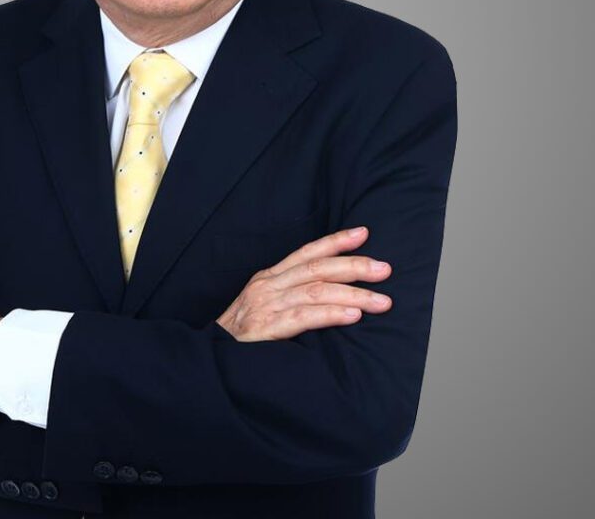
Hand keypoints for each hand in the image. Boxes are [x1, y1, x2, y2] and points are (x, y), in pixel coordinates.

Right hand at [215, 226, 392, 340]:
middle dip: (354, 266)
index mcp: (268, 277)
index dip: (335, 241)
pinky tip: (353, 315)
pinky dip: (332, 314)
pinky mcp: (267, 328)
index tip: (363, 233)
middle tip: (385, 269)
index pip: (306, 253)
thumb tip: (330, 296)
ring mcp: (267, 305)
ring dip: (354, 295)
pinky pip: (305, 317)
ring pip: (317, 291)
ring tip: (382, 301)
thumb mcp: (262, 307)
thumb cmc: (240, 336)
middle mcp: (268, 285)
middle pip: (317, 268)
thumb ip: (289, 297)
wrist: (209, 359)